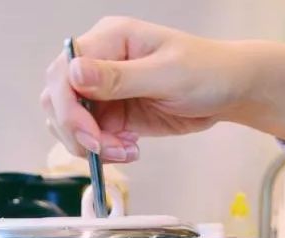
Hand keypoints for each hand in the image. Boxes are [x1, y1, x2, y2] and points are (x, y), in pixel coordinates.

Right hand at [41, 17, 284, 161]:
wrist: (227, 91)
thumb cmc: (206, 71)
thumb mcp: (166, 74)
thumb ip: (119, 77)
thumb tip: (75, 72)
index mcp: (109, 40)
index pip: (64, 72)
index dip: (68, 109)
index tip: (91, 136)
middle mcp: (100, 64)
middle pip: (57, 99)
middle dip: (76, 132)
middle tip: (106, 149)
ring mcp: (104, 92)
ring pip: (71, 124)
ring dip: (91, 145)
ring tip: (126, 150)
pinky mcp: (113, 115)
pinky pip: (93, 138)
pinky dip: (105, 150)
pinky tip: (130, 149)